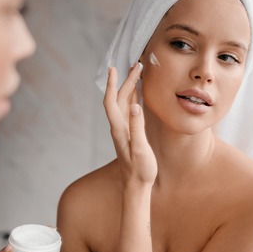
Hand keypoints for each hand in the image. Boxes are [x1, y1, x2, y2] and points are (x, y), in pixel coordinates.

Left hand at [103, 63, 156, 185]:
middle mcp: (118, 127)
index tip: (114, 69)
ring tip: (137, 74)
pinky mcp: (129, 133)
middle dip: (126, 80)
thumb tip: (134, 106)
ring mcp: (123, 130)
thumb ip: (137, 127)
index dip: (111, 84)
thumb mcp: (141, 149)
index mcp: (119, 129)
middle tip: (137, 65)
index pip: (111, 101)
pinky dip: (133, 98)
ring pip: (123, 103)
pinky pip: (129, 111)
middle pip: (118, 98)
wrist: (136, 185)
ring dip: (129, 87)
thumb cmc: (140, 170)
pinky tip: (138, 94)